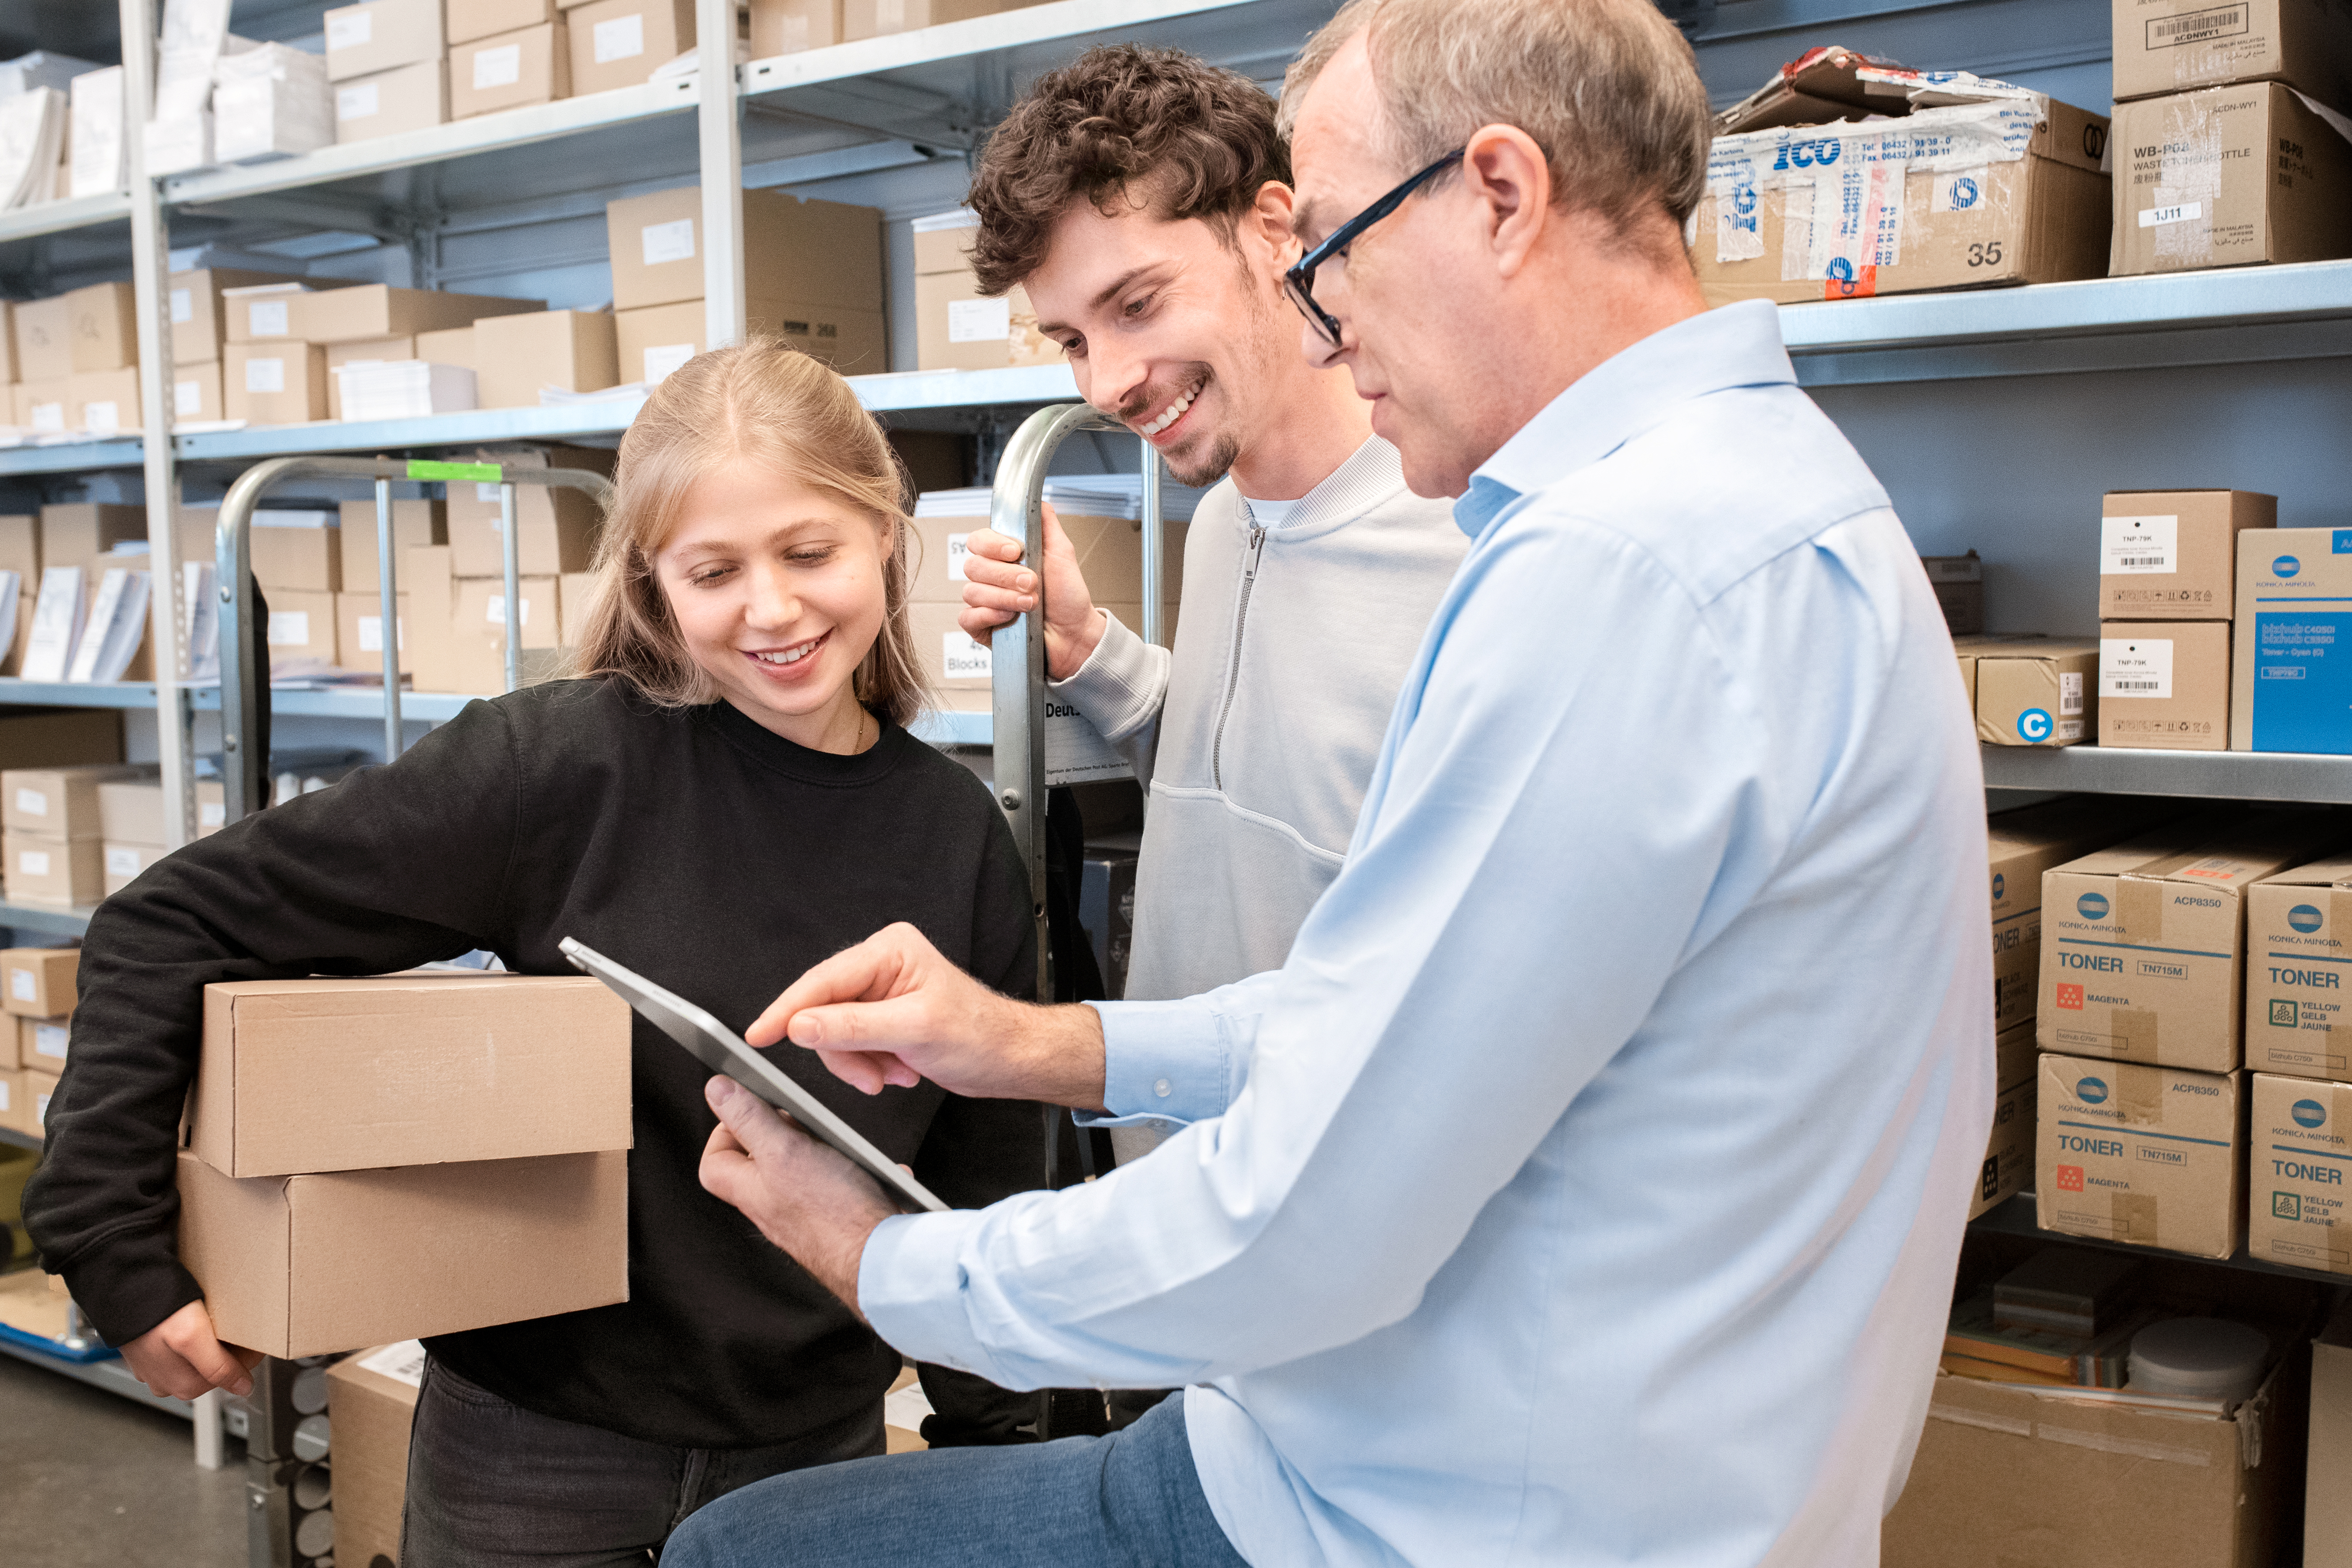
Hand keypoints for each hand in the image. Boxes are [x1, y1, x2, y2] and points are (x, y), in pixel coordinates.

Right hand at [121, 1299, 261, 1400]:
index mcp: (184, 1386)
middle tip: (240, 1327)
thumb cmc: (152, 1311)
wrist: (122, 1288)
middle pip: (216, 1368)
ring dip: (213, 1342)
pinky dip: (193, 1336)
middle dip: (232, 1349)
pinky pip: (181, 1348)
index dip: (249, 1354)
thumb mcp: (191, 1337)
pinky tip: (194, 1320)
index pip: (232, 1375)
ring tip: (217, 1321)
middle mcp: (168, 1383)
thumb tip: (243, 1388)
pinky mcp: (150, 1351)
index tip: (256, 1337)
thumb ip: (218, 1367)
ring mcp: (158, 1368)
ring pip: (200, 1359)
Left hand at [698, 1077, 894, 1314]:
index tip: (750, 1110)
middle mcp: (773, 1206)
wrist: (880, 1258)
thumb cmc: (833, 1214)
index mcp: (750, 1190)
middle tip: (804, 1123)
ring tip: (844, 1145)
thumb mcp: (783, 1150)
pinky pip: (842, 1187)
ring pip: (804, 1171)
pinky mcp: (837, 1219)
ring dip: (827, 1150)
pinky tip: (874, 1171)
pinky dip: (859, 1173)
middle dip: (786, 1133)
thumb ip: (749, 1119)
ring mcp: (804, 1215)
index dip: (726, 1131)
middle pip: (762, 1161)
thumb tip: (717, 1090)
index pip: (715, 1162)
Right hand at [748, 921, 1106, 1108]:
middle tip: (870, 1077)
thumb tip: (800, 1026)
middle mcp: (881, 965)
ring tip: (895, 1074)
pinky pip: (851, 1046)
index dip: (787, 1010)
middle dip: (844, 1051)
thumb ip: (852, 1028)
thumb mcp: (913, 1031)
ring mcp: (880, 993)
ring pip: (834, 1035)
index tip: (759, 1036)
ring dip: (861, 1064)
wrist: (1008, 1059)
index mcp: (889, 950)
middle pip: (823, 1011)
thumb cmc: (979, 1035)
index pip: (822, 981)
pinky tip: (900, 1071)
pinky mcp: (882, 1018)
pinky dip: (870, 1067)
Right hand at [956, 503, 1105, 680]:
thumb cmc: (1068, 596)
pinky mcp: (980, 626)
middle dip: (1006, 576)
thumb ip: (1045, 523)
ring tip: (1030, 605)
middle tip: (1032, 583)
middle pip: (973, 566)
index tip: (1016, 552)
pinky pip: (967, 616)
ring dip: (1004, 597)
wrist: (1075, 634)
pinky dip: (988, 615)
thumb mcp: (1062, 552)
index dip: (993, 545)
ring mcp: (983, 602)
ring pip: (972, 591)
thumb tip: (1036, 498)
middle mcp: (990, 577)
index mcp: (1003, 557)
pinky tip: (1009, 618)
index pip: (978, 540)